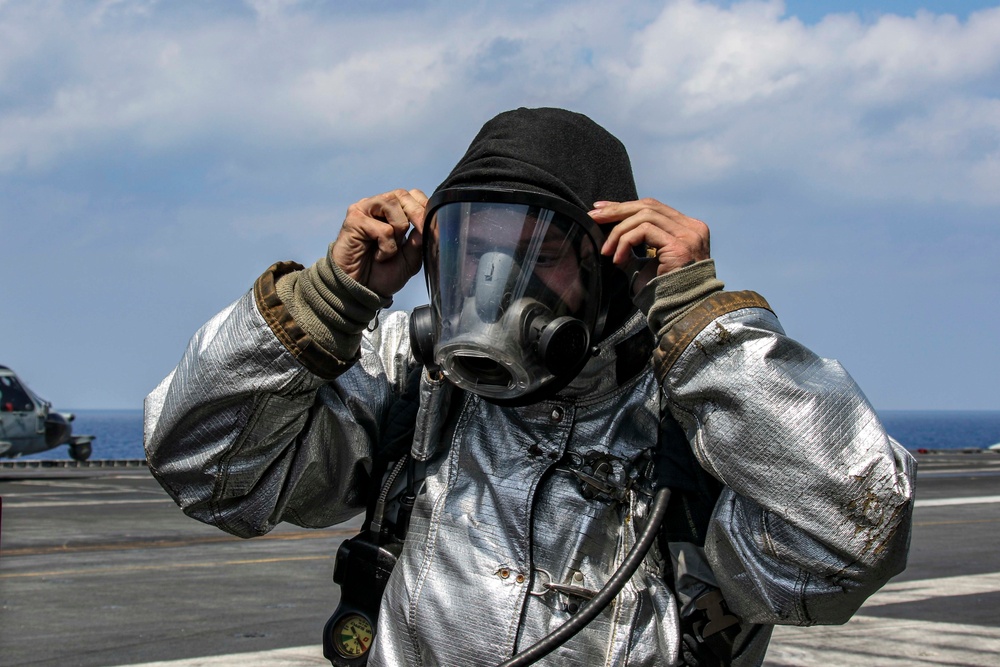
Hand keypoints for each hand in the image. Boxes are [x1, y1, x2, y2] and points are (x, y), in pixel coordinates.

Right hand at [331, 189, 426, 297]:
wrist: (362, 291)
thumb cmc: (383, 274)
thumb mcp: (411, 259)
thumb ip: (420, 239)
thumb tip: (431, 222)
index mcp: (392, 212)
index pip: (413, 196)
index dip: (425, 208)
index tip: (435, 227)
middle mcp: (377, 206)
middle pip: (403, 195)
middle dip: (417, 215)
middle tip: (421, 235)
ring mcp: (364, 210)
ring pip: (393, 205)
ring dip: (399, 230)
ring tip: (391, 250)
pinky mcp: (354, 220)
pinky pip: (383, 228)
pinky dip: (387, 247)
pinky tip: (379, 256)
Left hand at [589, 198, 710, 292]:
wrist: (680, 312)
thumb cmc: (663, 293)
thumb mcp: (644, 265)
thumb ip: (631, 249)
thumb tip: (609, 239)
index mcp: (686, 229)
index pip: (652, 208)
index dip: (624, 206)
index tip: (600, 210)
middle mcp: (692, 227)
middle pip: (648, 206)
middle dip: (617, 210)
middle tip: (593, 218)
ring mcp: (688, 234)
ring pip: (644, 216)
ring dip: (619, 231)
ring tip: (606, 250)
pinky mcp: (680, 245)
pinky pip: (645, 230)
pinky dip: (626, 242)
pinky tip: (618, 259)